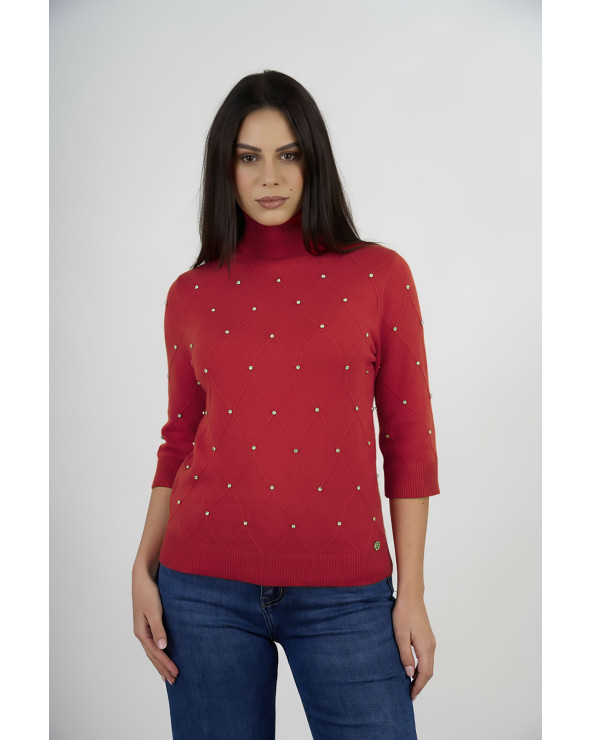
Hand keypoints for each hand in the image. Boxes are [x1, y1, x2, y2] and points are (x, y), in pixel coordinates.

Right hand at [132, 566, 178, 684]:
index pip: (155, 653)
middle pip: (153, 655)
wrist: (143, 577)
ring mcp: (144, 628)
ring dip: (160, 663)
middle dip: (162, 668)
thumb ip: (158, 629)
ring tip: (167, 675)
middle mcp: (142, 633)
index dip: (166, 664)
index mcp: (141, 632)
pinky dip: (159, 652)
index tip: (176, 673)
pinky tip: (164, 654)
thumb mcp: (154, 610)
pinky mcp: (149, 623)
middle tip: (174, 681)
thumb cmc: (148, 592)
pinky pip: (154, 643)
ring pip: (153, 651)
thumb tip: (163, 647)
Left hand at [391, 594, 435, 700]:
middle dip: (420, 684)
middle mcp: (431, 646)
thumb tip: (410, 674)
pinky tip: (412, 668)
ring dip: (421, 675)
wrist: (411, 596)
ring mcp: (430, 641)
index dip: (418, 686)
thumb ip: (405, 656)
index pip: (425, 673)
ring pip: (428, 664)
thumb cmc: (403, 613)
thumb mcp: (400, 636)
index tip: (411, 696)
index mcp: (425, 647)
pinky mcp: (427, 637)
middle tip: (409, 694)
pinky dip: (421, 667)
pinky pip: (427, 657)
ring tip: (409, 684)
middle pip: (429, 671)